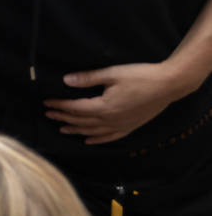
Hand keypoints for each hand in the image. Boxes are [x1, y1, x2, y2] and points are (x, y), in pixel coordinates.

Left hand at [43, 62, 191, 144]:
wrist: (169, 84)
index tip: (46, 103)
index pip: (75, 108)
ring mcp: (121, 125)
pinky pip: (110, 137)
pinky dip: (97, 140)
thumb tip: (66, 80)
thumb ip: (89, 79)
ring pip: (92, 132)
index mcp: (103, 107)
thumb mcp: (113, 74)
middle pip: (81, 121)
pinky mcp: (130, 127)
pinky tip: (88, 141)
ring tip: (62, 129)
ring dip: (76, 130)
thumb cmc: (141, 76)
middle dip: (63, 117)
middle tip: (49, 114)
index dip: (59, 105)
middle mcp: (110, 120)